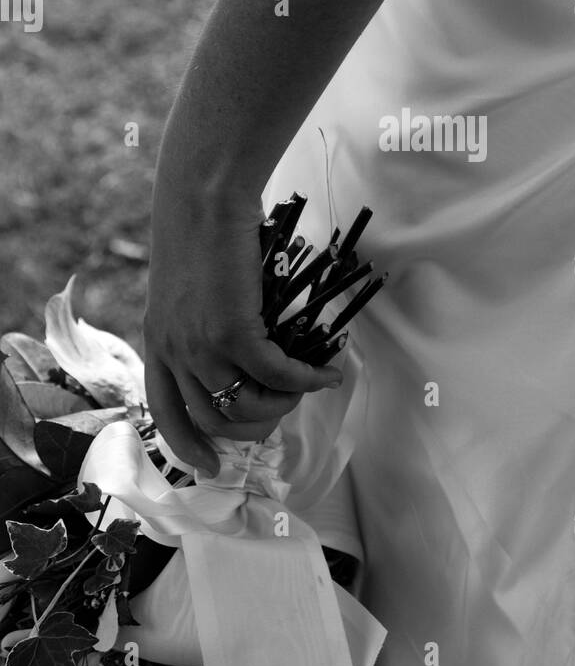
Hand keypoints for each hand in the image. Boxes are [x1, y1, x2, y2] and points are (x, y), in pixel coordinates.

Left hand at [143, 177, 342, 475]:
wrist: (204, 198)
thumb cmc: (202, 231)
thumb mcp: (187, 289)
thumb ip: (200, 323)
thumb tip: (240, 348)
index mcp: (157, 344)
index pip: (166, 415)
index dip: (190, 447)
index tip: (213, 467)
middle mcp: (174, 353)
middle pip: (213, 421)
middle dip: (254, 427)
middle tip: (283, 410)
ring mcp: (201, 346)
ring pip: (245, 406)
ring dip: (282, 405)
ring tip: (306, 385)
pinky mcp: (233, 332)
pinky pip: (277, 375)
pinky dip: (306, 380)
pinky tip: (327, 371)